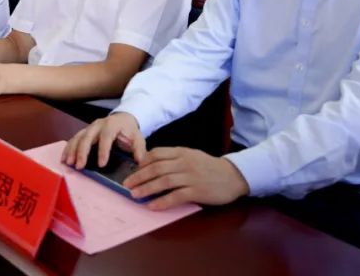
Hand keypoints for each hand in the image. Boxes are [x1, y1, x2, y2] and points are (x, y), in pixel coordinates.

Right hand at [62, 112, 145, 169]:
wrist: (123, 118)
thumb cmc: (130, 131)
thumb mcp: (138, 138)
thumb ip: (139, 150)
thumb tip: (140, 162)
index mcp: (112, 125)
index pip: (106, 137)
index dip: (103, 150)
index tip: (101, 164)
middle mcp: (98, 124)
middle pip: (87, 136)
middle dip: (82, 152)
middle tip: (79, 166)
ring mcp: (89, 127)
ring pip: (78, 137)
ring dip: (72, 150)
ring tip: (69, 163)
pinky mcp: (84, 131)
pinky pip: (74, 139)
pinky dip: (68, 148)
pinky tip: (64, 158)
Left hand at [123, 147, 249, 209]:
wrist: (234, 176)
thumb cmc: (210, 167)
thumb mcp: (192, 155)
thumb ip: (174, 157)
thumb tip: (152, 164)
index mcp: (182, 152)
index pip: (157, 154)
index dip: (142, 162)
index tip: (132, 170)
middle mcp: (184, 163)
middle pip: (156, 168)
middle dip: (139, 176)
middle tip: (126, 184)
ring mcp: (191, 177)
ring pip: (164, 181)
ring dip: (147, 188)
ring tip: (134, 194)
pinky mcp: (197, 191)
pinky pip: (176, 196)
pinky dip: (162, 201)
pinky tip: (152, 206)